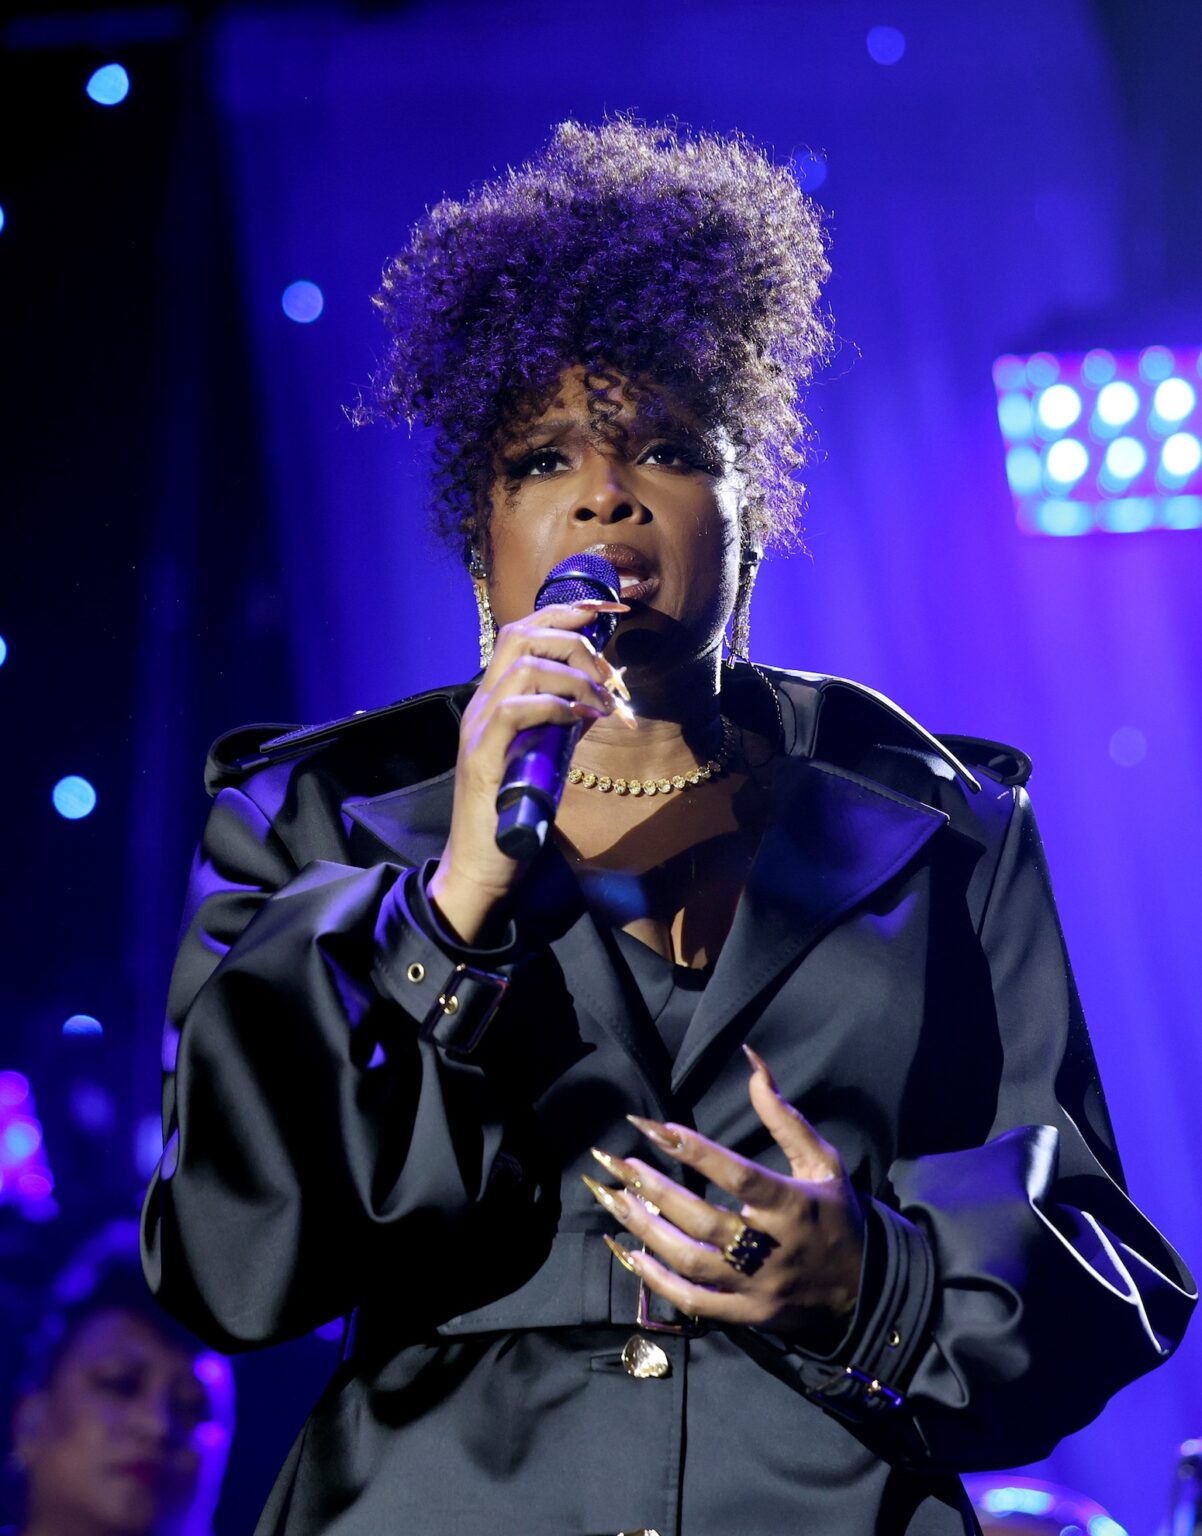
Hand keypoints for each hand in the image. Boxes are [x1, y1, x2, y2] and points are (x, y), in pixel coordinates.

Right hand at [428, 599, 629, 943]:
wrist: (482, 865)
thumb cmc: (514, 813)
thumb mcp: (547, 756)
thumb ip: (564, 723)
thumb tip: (596, 697)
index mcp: (494, 699)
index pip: (522, 633)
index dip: (563, 612)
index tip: (605, 610)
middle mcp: (481, 704)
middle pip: (520, 635)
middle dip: (574, 639)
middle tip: (609, 674)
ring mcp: (478, 728)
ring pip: (523, 667)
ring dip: (574, 677)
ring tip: (602, 704)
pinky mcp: (481, 757)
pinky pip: (516, 710)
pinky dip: (555, 706)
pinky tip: (582, 719)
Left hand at [586, 1047, 865, 1344]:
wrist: (867, 1289)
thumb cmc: (837, 1215)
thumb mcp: (822, 1162)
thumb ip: (784, 1116)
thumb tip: (751, 1062)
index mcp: (793, 1205)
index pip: (738, 1176)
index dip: (697, 1152)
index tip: (656, 1129)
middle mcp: (772, 1248)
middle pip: (703, 1221)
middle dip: (655, 1191)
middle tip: (618, 1164)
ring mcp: (758, 1287)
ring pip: (691, 1262)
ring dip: (647, 1231)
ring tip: (614, 1200)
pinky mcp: (748, 1316)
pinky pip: (694, 1302)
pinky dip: (657, 1281)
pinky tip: (630, 1254)